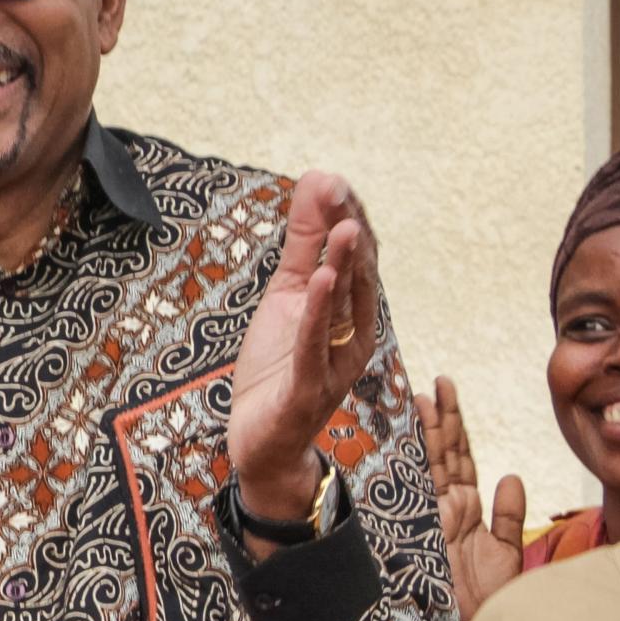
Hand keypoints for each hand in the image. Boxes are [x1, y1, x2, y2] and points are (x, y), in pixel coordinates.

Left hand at [227, 171, 380, 519]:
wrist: (262, 441)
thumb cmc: (279, 367)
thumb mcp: (288, 297)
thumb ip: (305, 246)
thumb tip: (316, 183)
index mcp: (350, 311)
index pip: (356, 256)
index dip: (347, 217)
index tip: (332, 180)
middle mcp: (353, 334)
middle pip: (357, 275)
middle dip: (349, 230)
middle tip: (338, 188)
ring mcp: (335, 363)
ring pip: (344, 308)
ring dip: (344, 264)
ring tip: (343, 225)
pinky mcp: (311, 388)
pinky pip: (316, 346)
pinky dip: (319, 312)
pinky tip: (321, 280)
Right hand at [420, 376, 524, 620]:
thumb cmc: (491, 601)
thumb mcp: (508, 553)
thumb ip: (509, 515)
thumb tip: (511, 476)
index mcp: (468, 511)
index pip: (462, 459)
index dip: (455, 427)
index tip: (446, 394)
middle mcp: (449, 507)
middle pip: (444, 451)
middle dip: (440, 415)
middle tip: (435, 381)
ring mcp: (436, 514)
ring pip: (433, 460)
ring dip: (430, 426)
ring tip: (424, 393)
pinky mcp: (430, 523)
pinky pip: (426, 482)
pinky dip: (421, 454)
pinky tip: (417, 429)